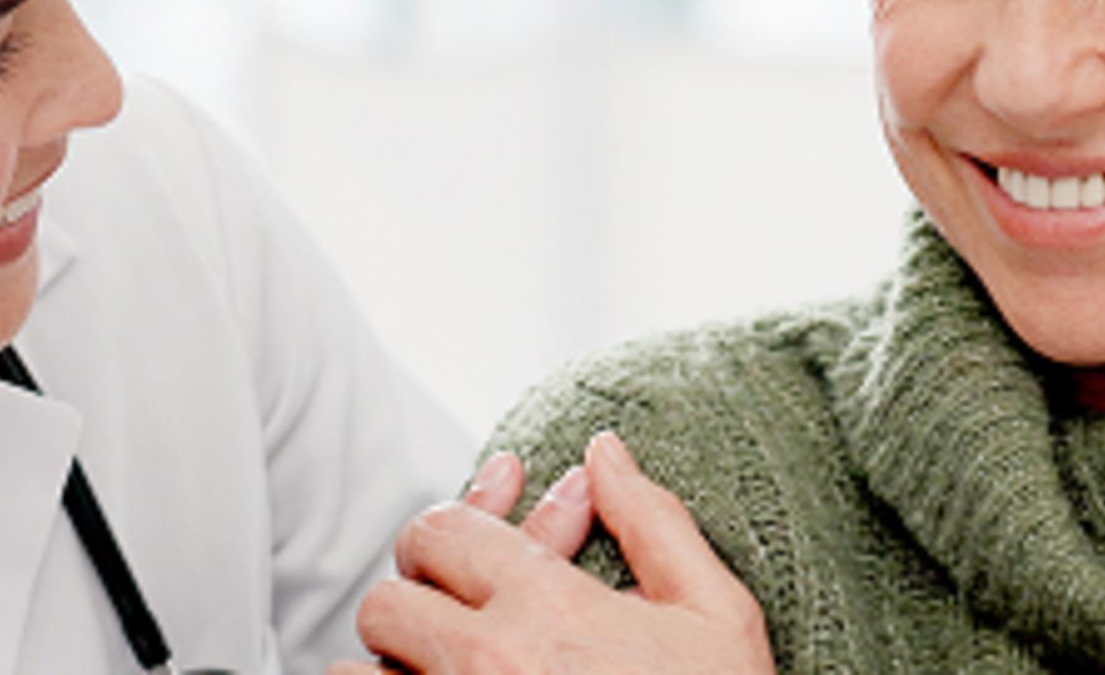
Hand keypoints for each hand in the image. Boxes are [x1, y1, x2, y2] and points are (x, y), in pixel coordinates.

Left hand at [336, 432, 772, 674]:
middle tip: (449, 620)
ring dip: (388, 672)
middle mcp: (485, 663)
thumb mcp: (715, 618)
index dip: (450, 533)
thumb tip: (605, 452)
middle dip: (414, 604)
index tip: (468, 558)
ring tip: (434, 674)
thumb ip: (656, 524)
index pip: (443, 530)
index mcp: (548, 607)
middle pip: (388, 603)